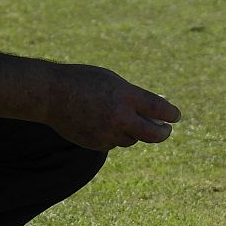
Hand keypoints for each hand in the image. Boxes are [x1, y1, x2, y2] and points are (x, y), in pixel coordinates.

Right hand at [46, 64, 181, 150]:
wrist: (50, 95)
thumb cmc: (83, 81)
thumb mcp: (111, 81)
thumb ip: (131, 96)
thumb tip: (152, 114)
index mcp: (125, 96)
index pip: (159, 109)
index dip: (171, 114)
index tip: (175, 116)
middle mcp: (119, 117)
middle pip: (152, 134)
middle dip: (163, 133)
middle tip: (165, 130)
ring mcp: (107, 133)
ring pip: (131, 139)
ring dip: (133, 132)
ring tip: (127, 120)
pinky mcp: (95, 144)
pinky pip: (112, 143)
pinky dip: (113, 135)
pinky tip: (103, 123)